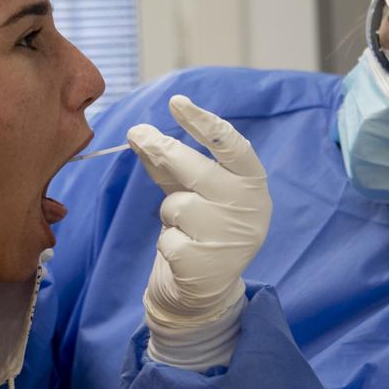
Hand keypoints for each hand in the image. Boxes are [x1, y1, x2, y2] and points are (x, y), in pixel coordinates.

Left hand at [127, 95, 271, 332]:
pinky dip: (169, 242)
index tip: (177, 102)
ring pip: (176, 206)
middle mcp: (248, 207)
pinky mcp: (207, 264)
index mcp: (252, 183)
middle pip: (195, 169)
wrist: (208, 286)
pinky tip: (185, 252)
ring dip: (170, 213)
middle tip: (136, 132)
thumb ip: (170, 163)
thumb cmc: (203, 225)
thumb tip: (138, 133)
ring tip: (185, 228)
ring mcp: (229, 237)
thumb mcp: (194, 190)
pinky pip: (168, 238)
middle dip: (161, 149)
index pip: (231, 145)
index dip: (204, 123)